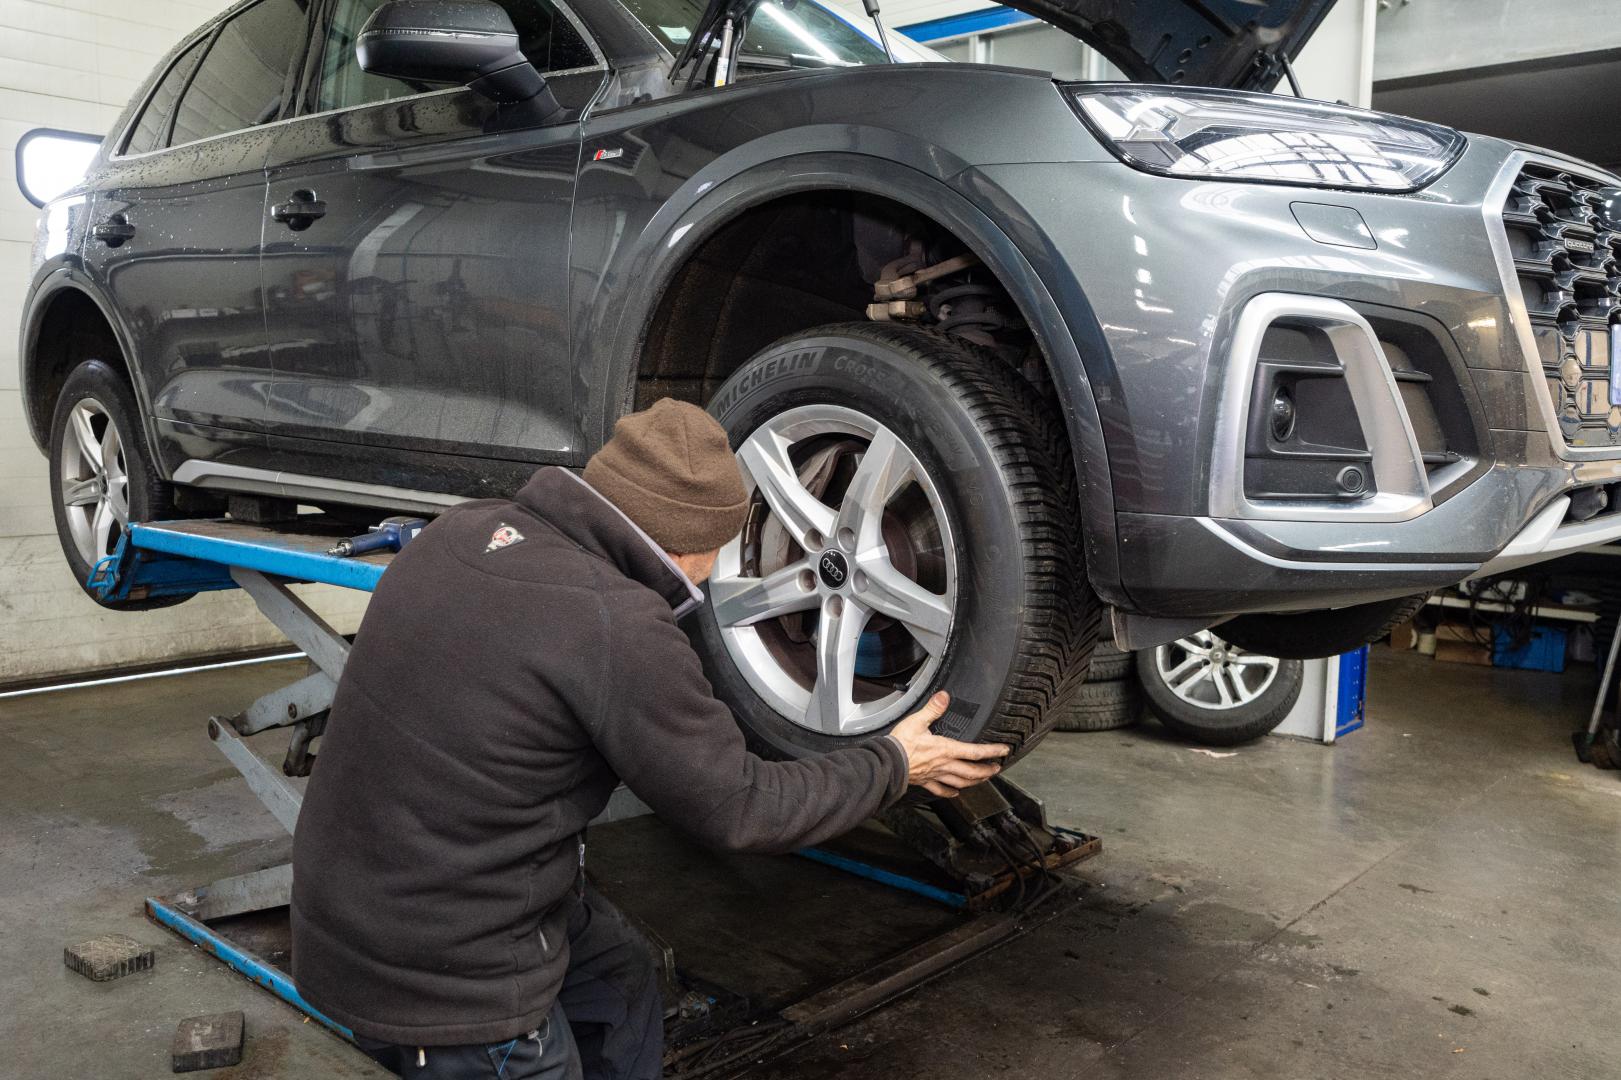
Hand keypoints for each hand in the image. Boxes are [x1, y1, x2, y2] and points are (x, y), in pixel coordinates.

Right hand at [889, 692, 1010, 797]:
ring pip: (960, 782)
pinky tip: (955, 793)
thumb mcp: (917, 721)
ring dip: (974, 782)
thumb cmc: (901, 744)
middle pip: (972, 771)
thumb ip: (933, 708)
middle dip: (987, 770)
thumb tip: (944, 696)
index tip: (1004, 750)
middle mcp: (944, 765)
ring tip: (983, 780)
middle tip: (997, 768)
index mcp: (946, 749)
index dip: (992, 751)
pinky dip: (950, 793)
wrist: (887, 763)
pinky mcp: (925, 781)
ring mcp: (935, 775)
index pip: (975, 752)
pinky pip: (941, 790)